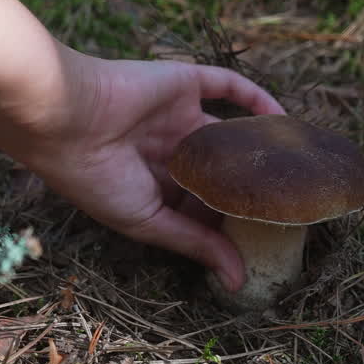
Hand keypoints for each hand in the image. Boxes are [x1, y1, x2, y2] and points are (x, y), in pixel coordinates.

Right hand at [23, 51, 284, 291]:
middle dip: (250, 185)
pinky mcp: (184, 84)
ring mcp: (178, 115)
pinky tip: (286, 119)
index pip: (204, 205)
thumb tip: (237, 280)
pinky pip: (229, 87)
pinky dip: (258, 100)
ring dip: (259, 144)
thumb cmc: (95, 178)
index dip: (231, 220)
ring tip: (296, 163)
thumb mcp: (148, 221)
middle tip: (289, 205)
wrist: (68, 120)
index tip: (265, 239)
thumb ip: (195, 243)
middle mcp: (169, 149)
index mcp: (154, 185)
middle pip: (222, 168)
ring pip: (231, 130)